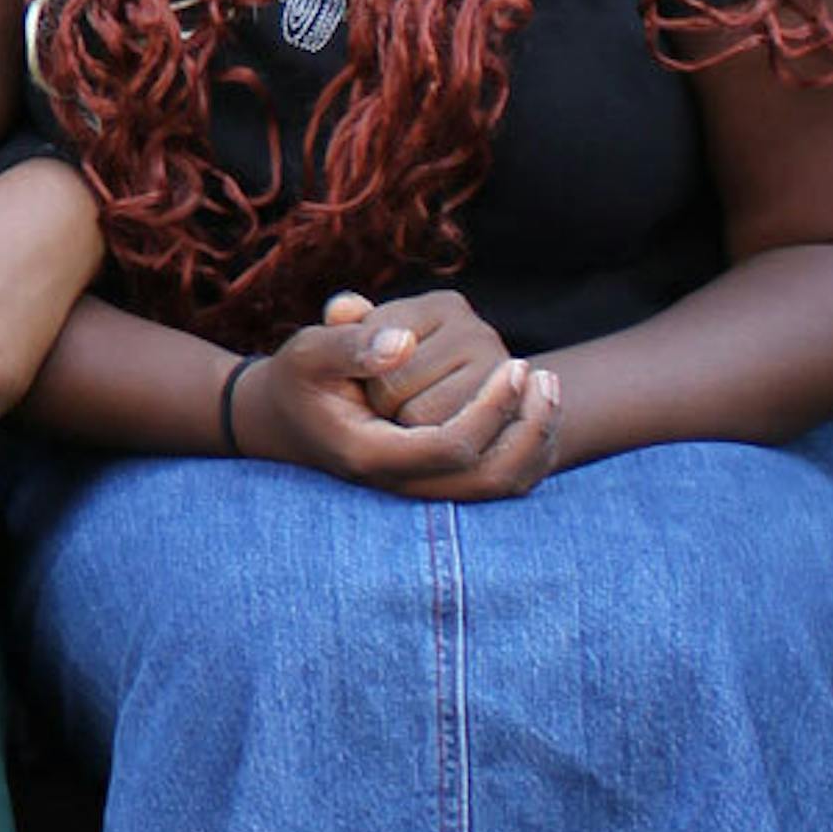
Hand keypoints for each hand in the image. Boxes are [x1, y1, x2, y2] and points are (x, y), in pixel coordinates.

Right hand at [236, 302, 560, 500]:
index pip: (452, 447)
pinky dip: (527, 450)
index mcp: (372, 456)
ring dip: (535, 442)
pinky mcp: (437, 480)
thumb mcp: (308, 351)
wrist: (284, 418)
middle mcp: (402, 484)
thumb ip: (350, 344)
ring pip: (501, 487)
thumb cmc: (299, 380)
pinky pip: (499, 480)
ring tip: (548, 387)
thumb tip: (404, 342)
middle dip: (528, 429)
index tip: (513, 364)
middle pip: (489, 480)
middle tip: (540, 375)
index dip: (491, 408)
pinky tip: (535, 406)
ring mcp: (422, 489)